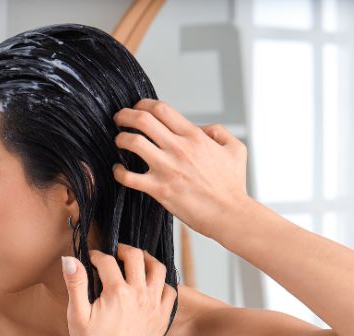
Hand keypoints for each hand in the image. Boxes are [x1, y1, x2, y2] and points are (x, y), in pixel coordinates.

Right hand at [60, 243, 176, 335]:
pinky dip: (163, 283)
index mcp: (117, 292)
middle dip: (124, 250)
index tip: (91, 258)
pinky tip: (152, 286)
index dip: (97, 256)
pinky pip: (170, 292)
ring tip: (137, 262)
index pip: (107, 261)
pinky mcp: (162, 319)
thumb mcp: (76, 315)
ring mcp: (154, 307)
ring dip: (147, 260)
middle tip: (115, 252)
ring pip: (159, 270)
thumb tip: (70, 259)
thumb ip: (75, 284)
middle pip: (137, 257)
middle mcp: (140, 295)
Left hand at [112, 98, 249, 240]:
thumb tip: (200, 128)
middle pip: (142, 120)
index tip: (137, 108)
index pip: (161, 109)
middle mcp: (178, 149)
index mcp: (194, 136)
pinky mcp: (159, 189)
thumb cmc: (233, 185)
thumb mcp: (235, 149)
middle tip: (119, 118)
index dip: (143, 104)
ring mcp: (167, 169)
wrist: (229, 214)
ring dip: (121, 139)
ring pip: (133, 143)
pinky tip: (118, 170)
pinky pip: (128, 177)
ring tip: (119, 141)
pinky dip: (118, 172)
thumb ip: (218, 132)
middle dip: (125, 115)